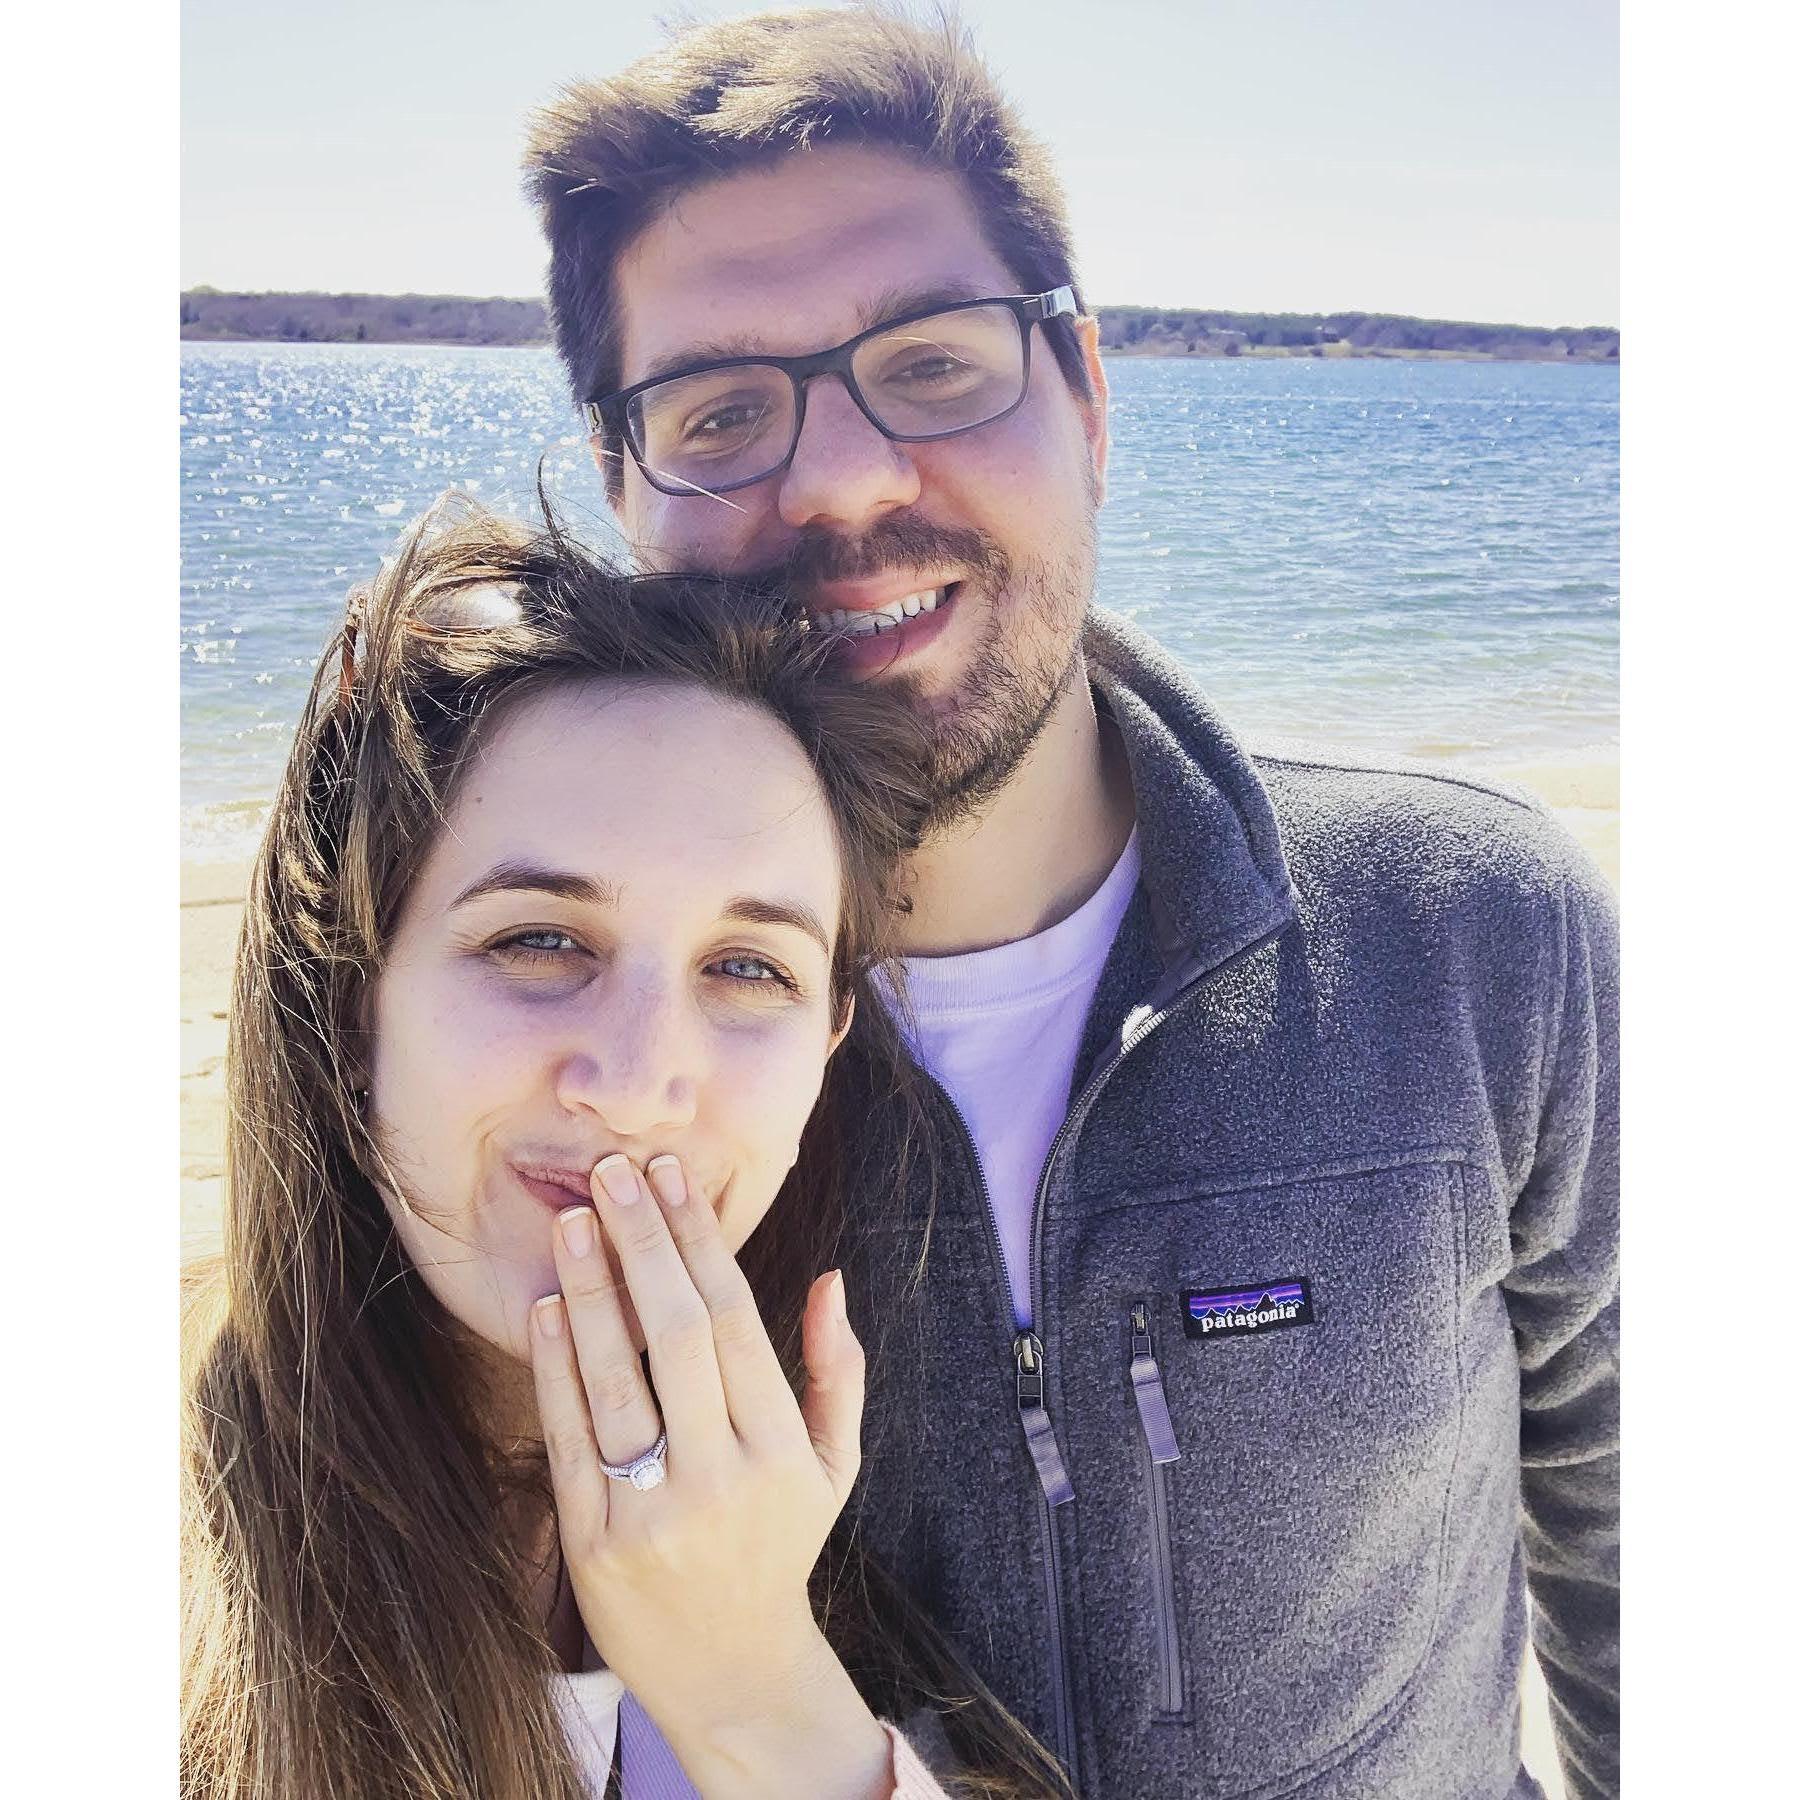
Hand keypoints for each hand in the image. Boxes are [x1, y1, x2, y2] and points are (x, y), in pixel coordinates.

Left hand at [528, 1152, 889, 1797]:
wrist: (731, 1671)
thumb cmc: (782, 1546)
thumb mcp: (833, 1465)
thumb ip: (835, 1372)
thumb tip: (830, 1279)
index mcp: (781, 1446)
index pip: (735, 1319)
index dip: (700, 1239)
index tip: (673, 1176)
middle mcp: (722, 1474)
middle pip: (677, 1333)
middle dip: (644, 1241)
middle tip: (613, 1171)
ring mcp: (655, 1510)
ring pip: (616, 1378)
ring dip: (591, 1289)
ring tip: (574, 1219)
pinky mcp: (594, 1542)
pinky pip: (571, 1437)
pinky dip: (555, 1366)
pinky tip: (547, 1307)